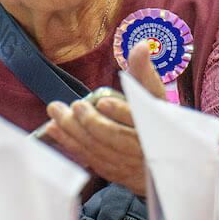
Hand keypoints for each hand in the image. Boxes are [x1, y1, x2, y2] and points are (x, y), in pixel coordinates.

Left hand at [39, 41, 166, 192]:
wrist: (163, 157)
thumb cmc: (155, 117)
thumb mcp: (153, 94)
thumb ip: (143, 72)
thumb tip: (140, 46)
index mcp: (157, 126)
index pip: (140, 120)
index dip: (121, 112)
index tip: (102, 102)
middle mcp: (145, 149)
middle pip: (115, 138)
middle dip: (92, 123)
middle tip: (74, 106)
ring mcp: (129, 165)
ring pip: (99, 151)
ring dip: (74, 132)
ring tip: (56, 113)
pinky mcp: (115, 173)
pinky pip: (90, 160)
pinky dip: (70, 144)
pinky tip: (54, 129)